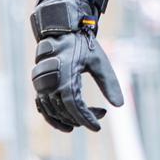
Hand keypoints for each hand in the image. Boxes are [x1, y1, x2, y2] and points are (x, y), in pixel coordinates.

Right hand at [29, 0, 124, 132]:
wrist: (60, 32)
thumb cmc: (82, 45)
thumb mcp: (99, 61)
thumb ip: (109, 83)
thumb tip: (120, 105)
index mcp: (66, 76)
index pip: (74, 106)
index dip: (86, 119)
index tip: (97, 127)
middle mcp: (51, 82)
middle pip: (65, 111)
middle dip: (82, 118)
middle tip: (101, 114)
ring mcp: (42, 85)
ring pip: (52, 112)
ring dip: (68, 120)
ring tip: (85, 121)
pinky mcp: (39, 86)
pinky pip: (43, 108)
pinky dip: (53, 118)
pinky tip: (68, 123)